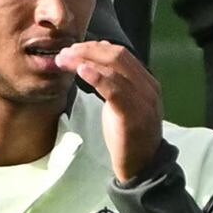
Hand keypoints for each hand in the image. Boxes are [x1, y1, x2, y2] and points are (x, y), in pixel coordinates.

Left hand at [51, 37, 167, 182]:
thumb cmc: (128, 135)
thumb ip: (114, 83)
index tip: (72, 49)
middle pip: (117, 56)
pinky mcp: (133, 115)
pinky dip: (97, 77)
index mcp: (147, 82)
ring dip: (84, 60)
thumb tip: (92, 61)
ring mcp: (143, 101)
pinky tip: (81, 71)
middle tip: (64, 53)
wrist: (141, 165)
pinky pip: (115, 90)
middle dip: (86, 50)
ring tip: (63, 60)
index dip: (94, 47)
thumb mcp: (124, 103)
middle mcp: (148, 87)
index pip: (120, 53)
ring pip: (114, 68)